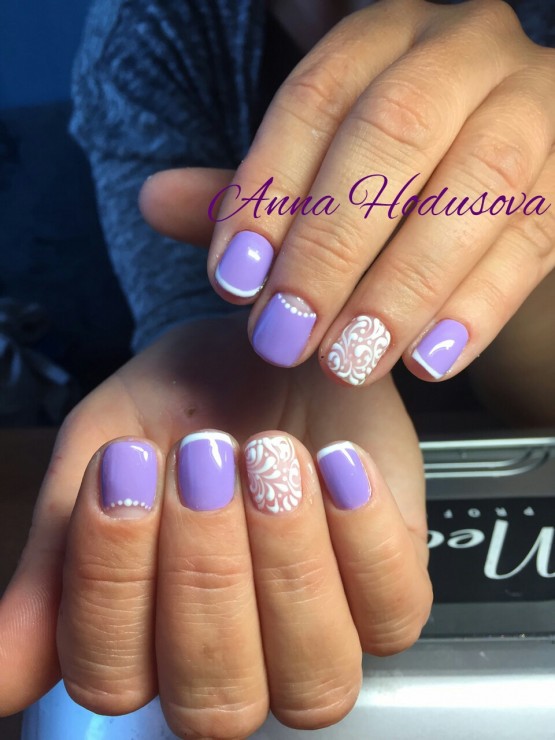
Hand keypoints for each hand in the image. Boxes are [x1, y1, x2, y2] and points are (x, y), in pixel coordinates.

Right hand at [0, 314, 430, 736]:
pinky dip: (364, 539)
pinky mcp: (391, 591)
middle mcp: (235, 660)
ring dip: (287, 565)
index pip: (111, 678)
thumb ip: (60, 555)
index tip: (125, 466)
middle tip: (203, 457)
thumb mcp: (105, 446)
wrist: (266, 345)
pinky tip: (337, 462)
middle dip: (204, 572)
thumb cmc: (184, 398)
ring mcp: (321, 634)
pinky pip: (395, 615)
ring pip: (314, 680)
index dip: (113, 580)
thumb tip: (2, 675)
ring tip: (268, 457)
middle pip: (215, 700)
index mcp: (147, 637)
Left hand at [144, 0, 554, 385]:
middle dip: (333, 246)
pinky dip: (478, 306)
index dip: (269, 194)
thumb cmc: (400, 174)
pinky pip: (534, 239)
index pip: (316, 100)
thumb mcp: (322, 168)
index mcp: (385, 37)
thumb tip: (156, 200)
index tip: (234, 282)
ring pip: (474, 187)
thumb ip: (254, 188)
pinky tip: (430, 360)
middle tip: (286, 336)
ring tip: (351, 358)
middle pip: (395, 134)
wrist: (507, 173)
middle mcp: (463, 53)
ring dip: (403, 285)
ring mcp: (533, 107)